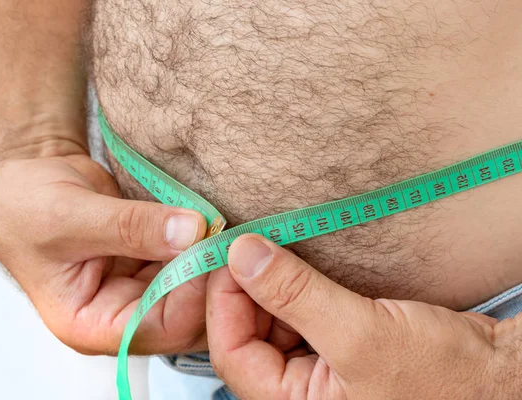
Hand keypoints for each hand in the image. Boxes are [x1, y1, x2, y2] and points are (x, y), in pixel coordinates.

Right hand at [0, 146, 209, 354]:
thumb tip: (191, 232)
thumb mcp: (71, 215)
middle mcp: (118, 313)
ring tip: (230, 229)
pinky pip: (187, 263)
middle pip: (184, 317)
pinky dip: (203, 246)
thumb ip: (131, 226)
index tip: (212, 250)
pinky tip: (216, 224)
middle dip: (210, 283)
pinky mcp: (150, 261)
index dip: (191, 294)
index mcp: (90, 323)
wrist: (24, 176)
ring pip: (192, 292)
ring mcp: (138, 287)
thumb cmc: (23, 204)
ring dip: (211, 263)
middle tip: (233, 242)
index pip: (158, 327)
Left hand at [207, 234, 521, 399]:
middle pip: (246, 334)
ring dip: (271, 285)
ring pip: (271, 321)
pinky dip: (295, 288)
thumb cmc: (447, 381)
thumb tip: (243, 257)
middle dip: (246, 289)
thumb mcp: (362, 335)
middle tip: (252, 245)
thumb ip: (296, 296)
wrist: (498, 376)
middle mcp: (299, 392)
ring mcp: (317, 369)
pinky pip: (299, 315)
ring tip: (277, 251)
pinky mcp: (336, 346)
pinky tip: (301, 268)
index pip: (231, 352)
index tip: (229, 256)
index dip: (224, 301)